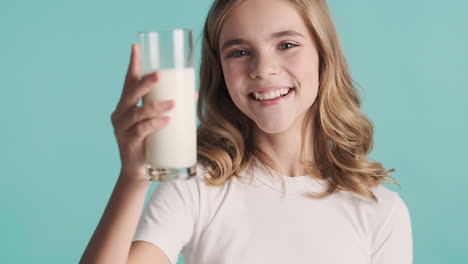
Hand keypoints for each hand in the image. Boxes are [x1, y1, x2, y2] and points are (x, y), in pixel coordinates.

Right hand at [110, 44, 174, 181]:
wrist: (139, 173)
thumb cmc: (151, 144)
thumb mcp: (159, 122)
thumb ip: (171, 107)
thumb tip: (194, 92)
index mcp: (127, 106)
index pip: (129, 81)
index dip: (133, 64)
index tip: (136, 46)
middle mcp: (120, 114)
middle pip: (131, 93)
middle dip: (146, 83)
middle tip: (160, 75)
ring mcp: (122, 129)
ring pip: (138, 112)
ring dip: (156, 106)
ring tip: (173, 104)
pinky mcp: (128, 143)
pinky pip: (142, 130)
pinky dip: (155, 124)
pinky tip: (166, 121)